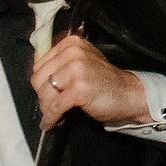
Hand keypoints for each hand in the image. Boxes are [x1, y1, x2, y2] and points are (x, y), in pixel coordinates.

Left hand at [32, 33, 149, 130]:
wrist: (128, 94)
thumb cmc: (105, 82)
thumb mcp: (82, 62)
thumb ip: (61, 64)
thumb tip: (36, 78)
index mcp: (71, 44)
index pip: (39, 65)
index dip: (42, 83)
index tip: (48, 93)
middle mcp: (73, 53)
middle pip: (38, 80)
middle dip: (43, 98)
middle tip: (52, 107)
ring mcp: (76, 70)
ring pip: (45, 94)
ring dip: (47, 110)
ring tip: (56, 115)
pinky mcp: (79, 89)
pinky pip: (54, 108)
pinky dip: (51, 118)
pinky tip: (54, 122)